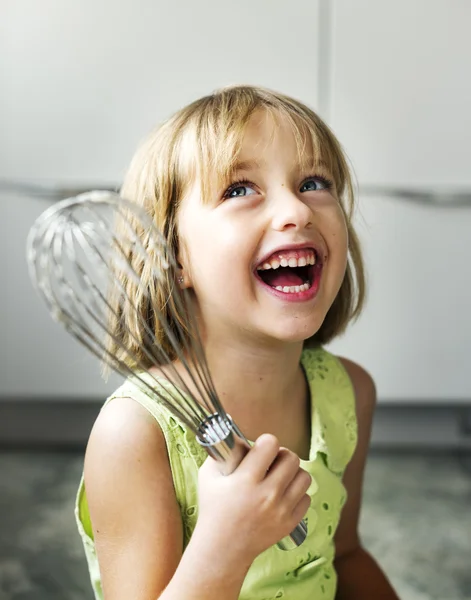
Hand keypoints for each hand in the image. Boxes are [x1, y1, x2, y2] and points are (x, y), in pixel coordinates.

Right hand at [196, 433, 310, 562]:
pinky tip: (283, 495)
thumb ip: (221, 453)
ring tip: (280, 477)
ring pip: (304, 476)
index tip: (260, 448)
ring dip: (292, 473)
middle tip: (272, 461)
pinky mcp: (290, 523)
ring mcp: (281, 511)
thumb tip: (236, 435)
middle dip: (281, 455)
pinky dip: (296, 494)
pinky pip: (306, 497)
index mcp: (246, 480)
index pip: (270, 444)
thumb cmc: (213, 509)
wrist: (222, 549)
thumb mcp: (208, 477)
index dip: (266, 442)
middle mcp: (267, 495)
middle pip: (291, 458)